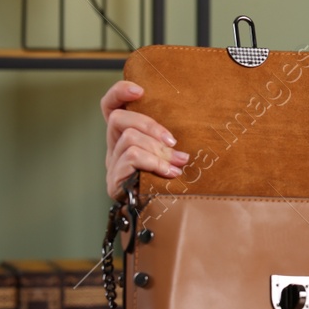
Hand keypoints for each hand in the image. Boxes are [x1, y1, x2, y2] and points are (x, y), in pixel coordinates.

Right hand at [102, 79, 188, 199]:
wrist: (160, 217)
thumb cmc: (170, 179)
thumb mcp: (171, 152)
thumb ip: (171, 138)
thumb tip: (198, 120)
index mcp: (124, 135)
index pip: (110, 106)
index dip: (119, 93)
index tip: (140, 90)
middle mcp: (114, 147)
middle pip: (118, 119)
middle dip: (149, 125)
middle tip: (173, 141)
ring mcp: (112, 164)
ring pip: (129, 138)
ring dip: (158, 150)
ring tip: (179, 162)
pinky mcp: (115, 181)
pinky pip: (132, 158)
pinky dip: (154, 162)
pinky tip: (170, 173)